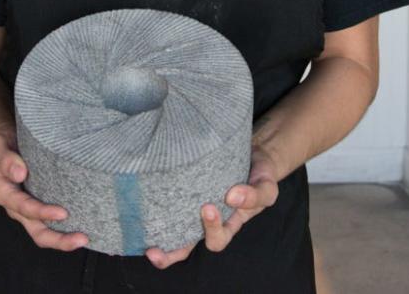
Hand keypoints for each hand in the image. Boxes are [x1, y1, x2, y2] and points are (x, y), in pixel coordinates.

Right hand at [0, 123, 88, 251]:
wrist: (3, 138)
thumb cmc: (0, 142)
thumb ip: (6, 158)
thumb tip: (19, 174)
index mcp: (1, 192)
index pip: (23, 207)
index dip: (42, 212)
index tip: (63, 213)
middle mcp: (14, 205)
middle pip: (35, 230)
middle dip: (58, 239)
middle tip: (81, 239)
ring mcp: (26, 208)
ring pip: (43, 231)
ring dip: (63, 238)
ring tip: (85, 238)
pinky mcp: (38, 203)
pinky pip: (50, 222)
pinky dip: (65, 228)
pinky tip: (83, 226)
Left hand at [144, 145, 281, 269]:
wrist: (254, 155)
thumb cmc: (259, 176)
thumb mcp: (267, 187)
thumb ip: (254, 195)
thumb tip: (231, 197)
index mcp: (229, 225)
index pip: (217, 238)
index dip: (211, 229)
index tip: (208, 207)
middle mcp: (208, 221)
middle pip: (186, 245)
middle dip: (170, 252)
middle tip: (155, 251)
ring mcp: (192, 206)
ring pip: (173, 229)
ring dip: (158, 237)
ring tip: (142, 238)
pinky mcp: (183, 188)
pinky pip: (169, 203)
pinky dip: (155, 207)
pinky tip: (141, 203)